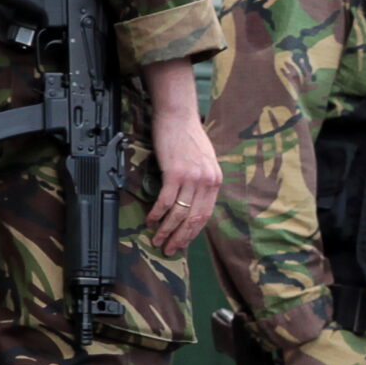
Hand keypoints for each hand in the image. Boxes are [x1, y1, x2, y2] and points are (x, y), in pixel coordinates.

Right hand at [140, 60, 219, 256]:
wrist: (178, 115)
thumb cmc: (188, 136)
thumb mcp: (204, 161)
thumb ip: (202, 181)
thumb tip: (192, 202)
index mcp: (215, 180)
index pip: (205, 214)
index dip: (193, 232)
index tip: (183, 243)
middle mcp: (207, 181)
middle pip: (193, 218)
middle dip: (180, 237)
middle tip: (169, 249)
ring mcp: (192, 177)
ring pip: (179, 212)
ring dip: (166, 229)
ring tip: (157, 239)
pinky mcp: (175, 172)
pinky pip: (166, 200)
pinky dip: (157, 213)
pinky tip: (150, 220)